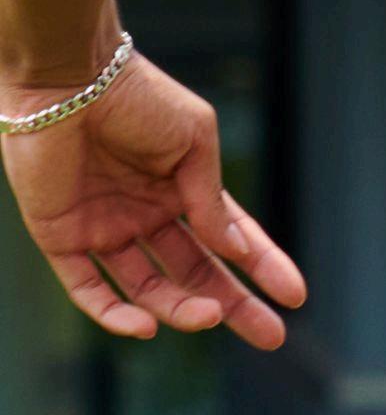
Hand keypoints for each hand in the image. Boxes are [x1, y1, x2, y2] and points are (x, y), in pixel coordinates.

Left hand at [2, 52, 305, 347]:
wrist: (67, 78)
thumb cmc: (136, 95)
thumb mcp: (194, 141)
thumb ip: (210, 199)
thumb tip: (235, 252)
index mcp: (180, 186)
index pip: (229, 238)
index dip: (263, 266)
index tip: (295, 296)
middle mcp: (144, 213)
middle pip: (195, 274)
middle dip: (234, 306)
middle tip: (271, 336)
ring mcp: (104, 228)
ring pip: (148, 288)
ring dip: (182, 309)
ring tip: (211, 317)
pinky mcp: (62, 238)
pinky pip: (88, 290)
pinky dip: (115, 315)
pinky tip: (148, 327)